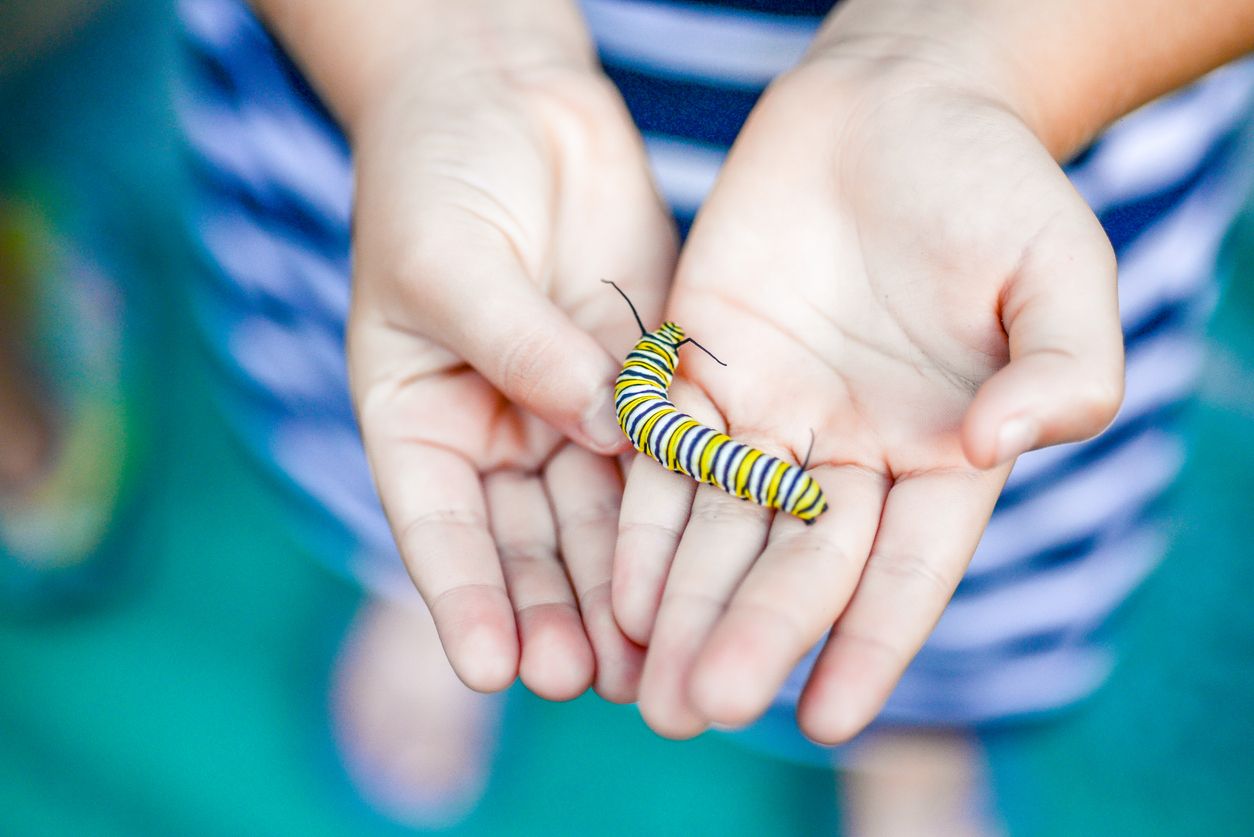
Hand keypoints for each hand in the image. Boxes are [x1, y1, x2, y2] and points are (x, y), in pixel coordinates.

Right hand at [347, 49, 672, 701]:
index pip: (439, 529)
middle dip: (558, 613)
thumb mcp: (447, 261)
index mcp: (420, 424)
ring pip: (603, 518)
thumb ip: (515, 345)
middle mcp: (499, 437)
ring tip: (653, 658)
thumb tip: (594, 421)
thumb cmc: (434, 173)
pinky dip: (684, 509)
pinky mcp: (643, 380)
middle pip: (529, 544)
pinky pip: (665, 452)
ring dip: (626, 588)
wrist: (504, 100)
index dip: (464, 599)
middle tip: (589, 681)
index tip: (491, 667)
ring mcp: (574, 412)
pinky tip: (712, 562)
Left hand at [611, 54, 1123, 741]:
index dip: (869, 643)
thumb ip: (1064, 364)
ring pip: (721, 526)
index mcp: (942, 451)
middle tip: (702, 707)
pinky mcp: (699, 366)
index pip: (904, 569)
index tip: (828, 717)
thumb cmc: (994, 182)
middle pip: (796, 562)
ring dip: (683, 603)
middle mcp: (849, 452)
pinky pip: (664, 456)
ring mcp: (769, 413)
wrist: (895, 102)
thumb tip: (1006, 445)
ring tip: (653, 684)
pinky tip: (616, 586)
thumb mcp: (1060, 266)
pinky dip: (641, 520)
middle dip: (752, 633)